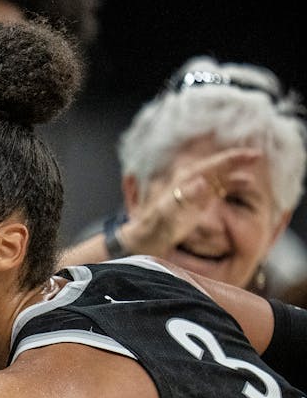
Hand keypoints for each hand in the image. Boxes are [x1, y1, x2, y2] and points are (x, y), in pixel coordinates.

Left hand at [119, 146, 263, 258]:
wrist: (140, 242)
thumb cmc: (151, 231)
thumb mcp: (166, 218)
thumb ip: (184, 200)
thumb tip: (202, 182)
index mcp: (182, 183)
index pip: (211, 167)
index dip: (231, 159)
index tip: (251, 155)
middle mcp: (188, 184)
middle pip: (216, 168)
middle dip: (235, 160)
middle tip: (258, 155)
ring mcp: (192, 192)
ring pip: (218, 178)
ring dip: (235, 174)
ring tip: (253, 175)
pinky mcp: (195, 203)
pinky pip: (216, 190)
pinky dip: (231, 186)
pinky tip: (243, 185)